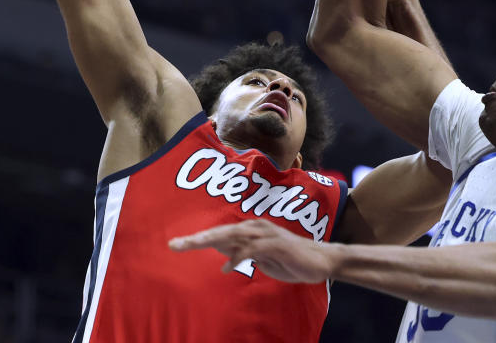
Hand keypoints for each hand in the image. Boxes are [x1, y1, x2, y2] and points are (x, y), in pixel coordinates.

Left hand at [168, 219, 336, 283]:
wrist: (322, 261)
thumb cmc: (291, 260)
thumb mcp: (262, 258)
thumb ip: (243, 252)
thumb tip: (223, 251)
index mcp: (251, 230)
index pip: (219, 233)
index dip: (198, 239)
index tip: (176, 245)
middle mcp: (256, 227)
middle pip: (221, 231)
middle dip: (196, 238)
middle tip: (174, 245)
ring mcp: (266, 235)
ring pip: (233, 235)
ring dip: (210, 240)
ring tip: (190, 246)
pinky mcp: (276, 245)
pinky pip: (253, 249)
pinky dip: (239, 257)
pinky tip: (227, 268)